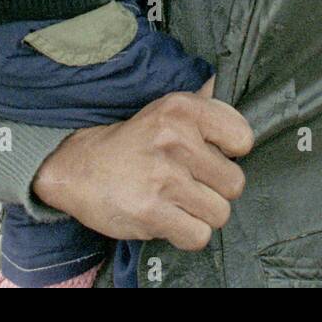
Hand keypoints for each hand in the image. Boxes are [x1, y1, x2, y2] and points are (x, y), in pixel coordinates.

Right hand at [32, 76, 252, 249]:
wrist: (79, 169)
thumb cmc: (132, 143)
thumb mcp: (165, 110)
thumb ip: (203, 104)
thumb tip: (227, 86)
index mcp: (182, 109)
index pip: (243, 137)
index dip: (231, 153)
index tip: (212, 156)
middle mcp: (175, 139)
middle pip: (235, 183)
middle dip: (216, 189)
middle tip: (190, 182)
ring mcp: (164, 177)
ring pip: (220, 213)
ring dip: (201, 214)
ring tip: (178, 201)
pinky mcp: (152, 212)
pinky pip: (198, 235)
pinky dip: (186, 233)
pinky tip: (168, 217)